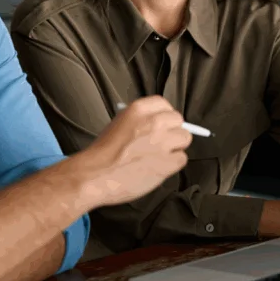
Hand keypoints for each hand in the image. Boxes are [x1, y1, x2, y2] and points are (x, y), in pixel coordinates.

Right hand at [76, 96, 190, 206]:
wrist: (95, 176)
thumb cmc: (102, 155)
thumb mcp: (118, 124)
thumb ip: (139, 121)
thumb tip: (156, 124)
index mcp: (138, 110)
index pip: (164, 104)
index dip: (164, 115)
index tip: (161, 123)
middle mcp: (154, 122)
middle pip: (178, 120)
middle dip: (171, 131)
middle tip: (160, 142)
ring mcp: (163, 142)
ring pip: (185, 139)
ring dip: (175, 148)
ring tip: (159, 156)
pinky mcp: (168, 162)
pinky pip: (182, 159)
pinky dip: (173, 165)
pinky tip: (158, 168)